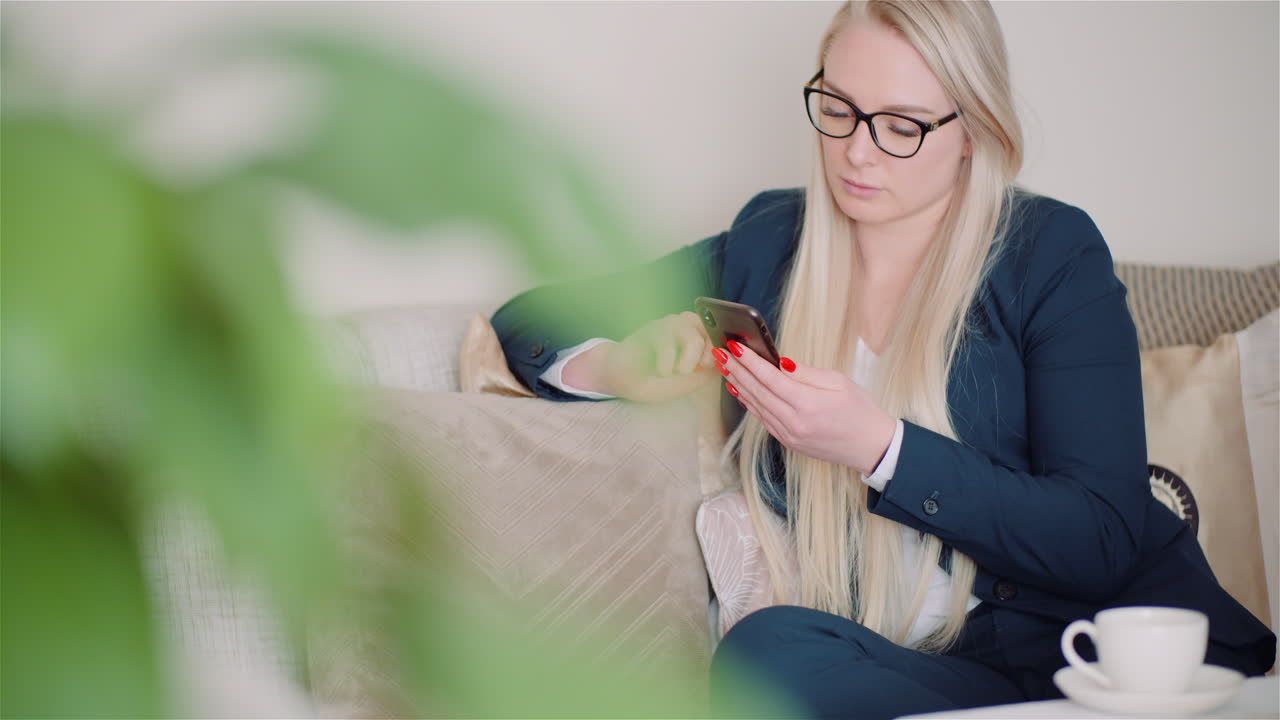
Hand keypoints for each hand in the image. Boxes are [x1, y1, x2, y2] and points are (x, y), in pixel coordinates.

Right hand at [568, 312, 719, 402]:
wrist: (619, 378)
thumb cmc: (652, 381)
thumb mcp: (683, 385)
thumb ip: (703, 375)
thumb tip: (722, 363)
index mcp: (700, 338)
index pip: (722, 336)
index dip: (722, 350)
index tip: (710, 367)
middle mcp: (687, 327)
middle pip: (712, 331)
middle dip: (707, 355)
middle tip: (693, 370)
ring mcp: (669, 325)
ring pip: (692, 334)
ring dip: (687, 358)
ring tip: (676, 372)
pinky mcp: (651, 327)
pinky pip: (667, 340)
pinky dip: (667, 361)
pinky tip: (661, 371)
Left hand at [714, 340, 896, 474]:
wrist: (872, 447)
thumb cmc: (860, 411)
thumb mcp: (838, 383)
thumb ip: (805, 373)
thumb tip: (779, 362)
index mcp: (808, 405)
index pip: (771, 378)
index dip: (750, 361)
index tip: (735, 347)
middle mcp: (794, 423)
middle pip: (757, 392)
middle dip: (737, 370)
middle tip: (720, 353)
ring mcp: (789, 435)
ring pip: (756, 406)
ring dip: (738, 385)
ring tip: (724, 367)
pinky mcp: (788, 442)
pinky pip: (763, 419)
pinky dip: (748, 403)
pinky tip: (739, 390)